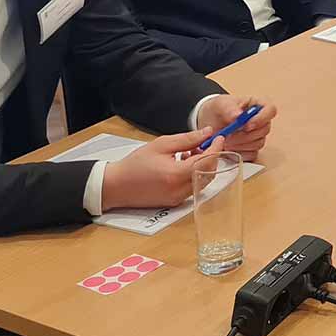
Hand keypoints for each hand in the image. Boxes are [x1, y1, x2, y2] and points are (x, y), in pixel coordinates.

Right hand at [100, 131, 227, 210]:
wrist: (116, 186)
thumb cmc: (136, 164)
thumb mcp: (162, 145)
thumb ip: (187, 139)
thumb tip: (207, 133)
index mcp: (176, 175)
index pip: (207, 161)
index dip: (216, 148)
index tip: (219, 138)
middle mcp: (179, 190)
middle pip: (209, 173)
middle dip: (210, 157)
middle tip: (203, 144)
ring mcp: (177, 198)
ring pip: (202, 181)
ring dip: (202, 165)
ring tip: (188, 152)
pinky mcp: (173, 202)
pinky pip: (192, 187)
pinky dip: (193, 174)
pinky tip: (182, 163)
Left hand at [197, 93, 275, 157]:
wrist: (209, 121)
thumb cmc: (219, 109)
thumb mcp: (221, 104)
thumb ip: (229, 108)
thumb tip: (238, 115)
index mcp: (258, 105)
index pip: (270, 110)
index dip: (262, 118)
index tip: (246, 125)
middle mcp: (261, 121)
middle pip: (264, 130)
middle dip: (245, 135)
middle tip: (228, 136)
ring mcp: (257, 136)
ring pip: (258, 144)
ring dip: (240, 144)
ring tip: (225, 141)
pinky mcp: (251, 149)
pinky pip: (251, 155)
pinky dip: (239, 153)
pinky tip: (228, 149)